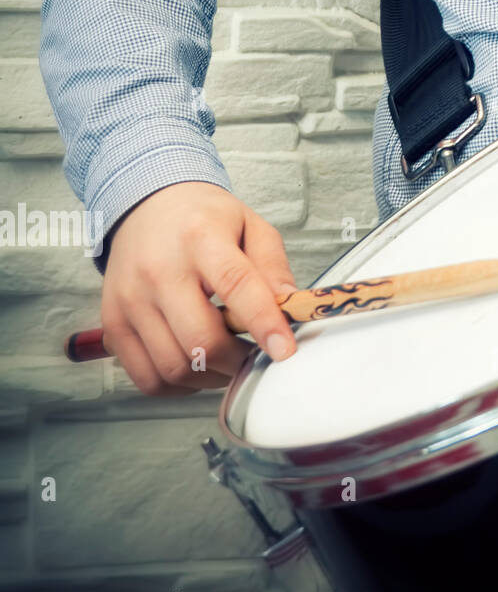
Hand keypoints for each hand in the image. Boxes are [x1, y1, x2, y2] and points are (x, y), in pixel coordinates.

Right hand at [100, 182, 296, 395]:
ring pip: (174, 366)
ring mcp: (130, 300)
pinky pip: (146, 378)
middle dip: (238, 360)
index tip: (285, 349)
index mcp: (200, 238)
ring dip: (210, 376)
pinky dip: (178, 385)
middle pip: (200, 338)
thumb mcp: (251, 226)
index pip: (235, 285)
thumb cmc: (202, 219)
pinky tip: (196, 364)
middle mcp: (158, 270)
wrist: (147, 207)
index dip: (263, 323)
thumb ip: (273, 267)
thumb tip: (290, 308)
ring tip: (227, 357)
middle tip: (255, 355)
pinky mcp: (113, 324)